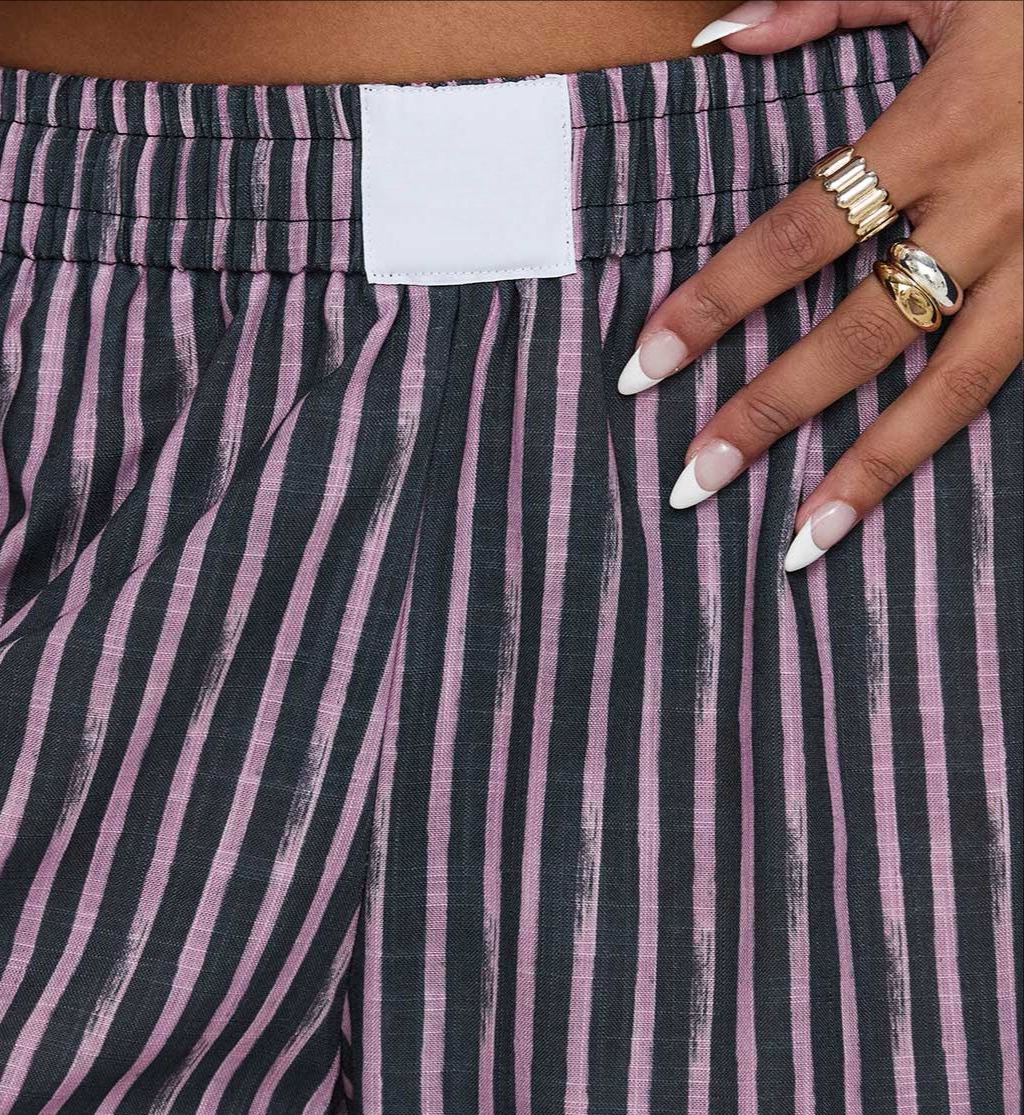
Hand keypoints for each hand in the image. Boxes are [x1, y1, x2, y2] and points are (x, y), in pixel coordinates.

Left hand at [617, 0, 1023, 569]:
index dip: (717, 304)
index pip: (799, 234)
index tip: (645, 364)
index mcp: (941, 124)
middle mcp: (990, 208)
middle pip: (858, 332)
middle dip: (770, 411)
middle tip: (694, 479)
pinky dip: (930, 450)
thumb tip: (716, 37)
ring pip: (943, 389)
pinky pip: (993, 388)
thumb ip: (824, 4)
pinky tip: (877, 504)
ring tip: (796, 541)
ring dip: (864, 471)